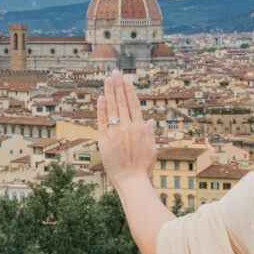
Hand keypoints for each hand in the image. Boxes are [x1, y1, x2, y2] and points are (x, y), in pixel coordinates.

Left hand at [97, 70, 155, 185]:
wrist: (131, 181)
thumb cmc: (143, 167)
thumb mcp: (152, 149)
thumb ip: (150, 133)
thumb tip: (150, 121)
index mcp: (140, 128)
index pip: (133, 104)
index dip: (129, 90)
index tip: (126, 80)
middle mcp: (128, 127)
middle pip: (122, 102)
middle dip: (118, 85)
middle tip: (115, 72)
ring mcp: (115, 133)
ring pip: (112, 107)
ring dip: (109, 92)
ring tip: (107, 79)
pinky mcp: (105, 140)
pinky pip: (102, 121)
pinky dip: (101, 108)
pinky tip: (101, 97)